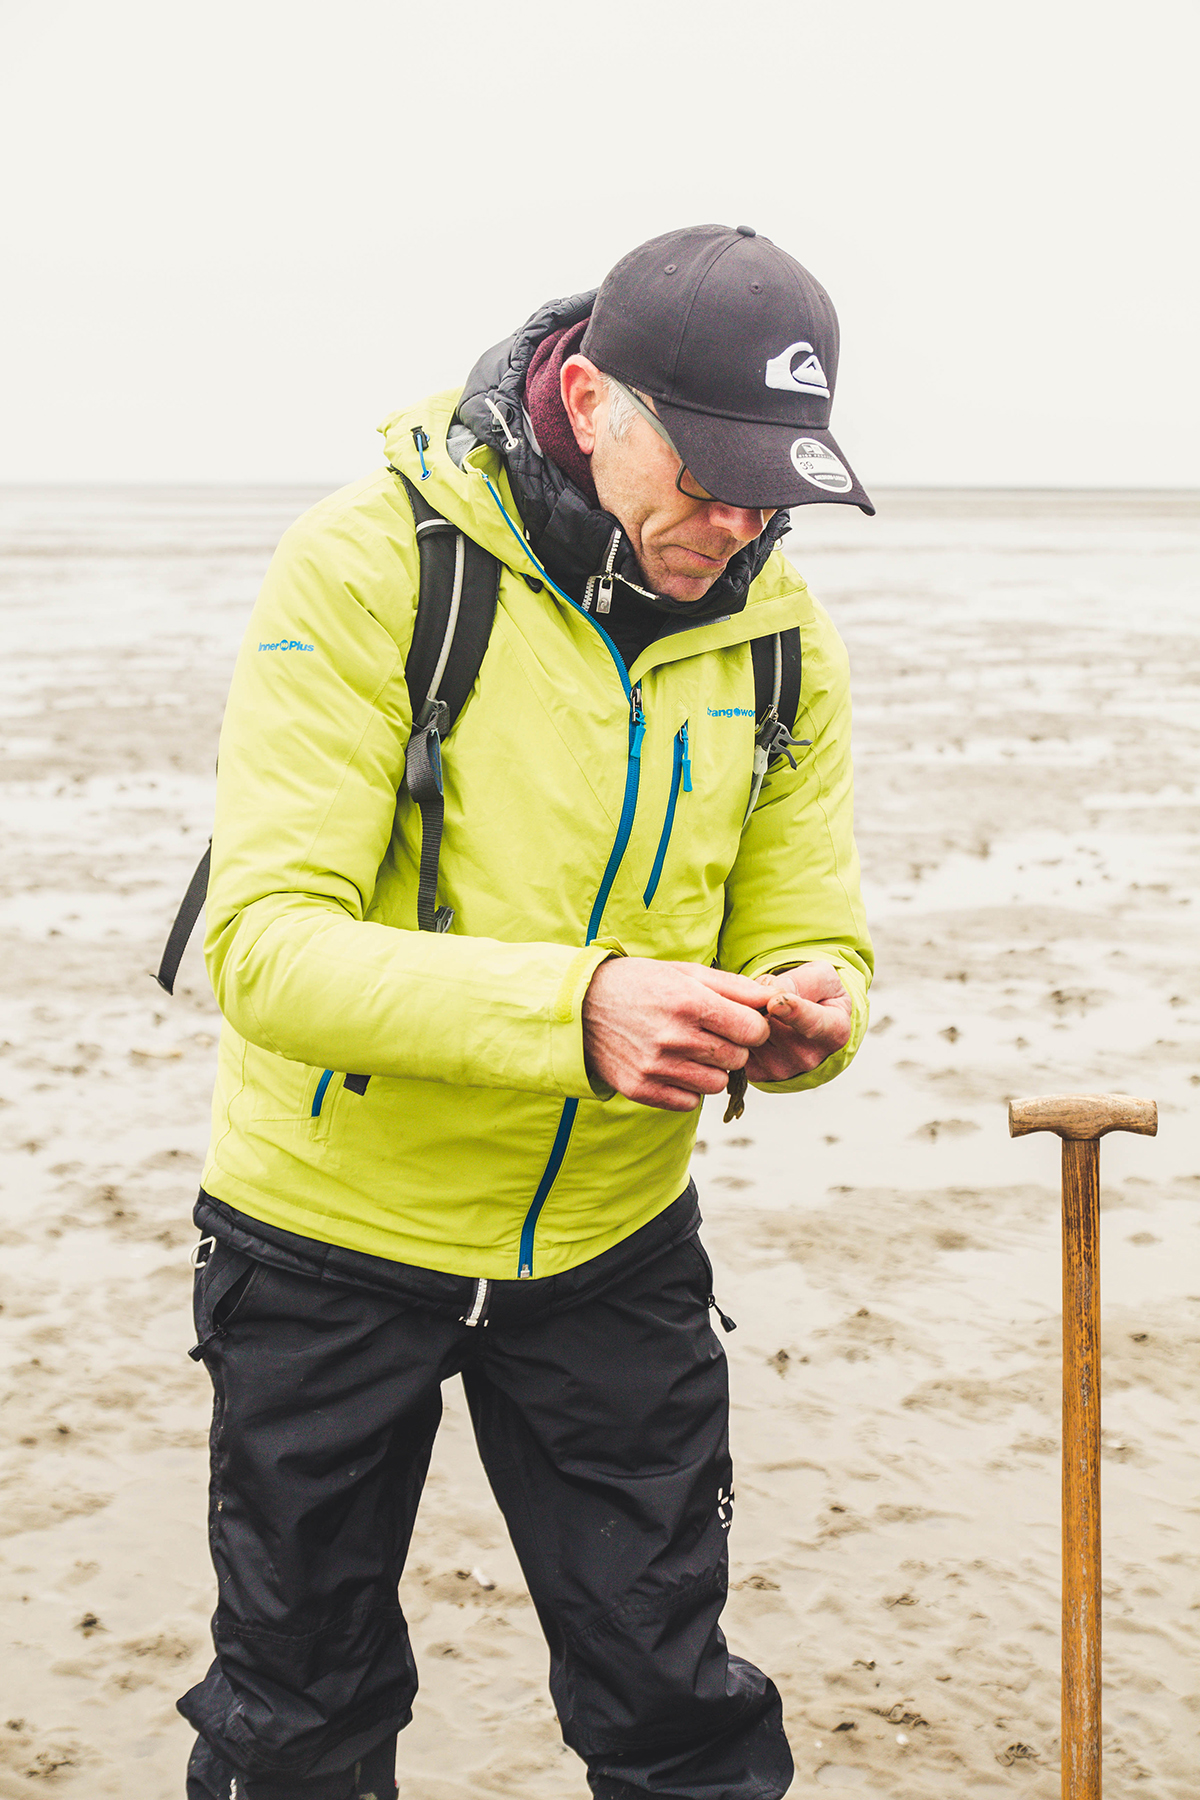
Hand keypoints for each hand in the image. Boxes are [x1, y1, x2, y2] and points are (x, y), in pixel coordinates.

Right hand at [582, 958, 771, 1111]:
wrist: (581, 1006)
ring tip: (690, 1050)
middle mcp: (674, 1037)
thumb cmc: (642, 984)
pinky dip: (688, 1089)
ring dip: (711, 1069)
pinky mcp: (641, 1089)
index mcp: (690, 1002)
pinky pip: (690, 1103)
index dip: (752, 1026)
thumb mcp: (687, 973)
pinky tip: (673, 1067)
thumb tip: (775, 999)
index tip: (738, 1021)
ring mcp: (656, 1067)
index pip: (753, 1031)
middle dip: (733, 1047)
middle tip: (711, 1034)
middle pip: (738, 1059)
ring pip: (717, 1084)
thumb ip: (735, 987)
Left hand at [742, 962, 852, 1082]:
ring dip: (748, 1012)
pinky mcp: (758, 1073)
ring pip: (751, 1034)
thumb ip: (801, 981)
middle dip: (761, 1000)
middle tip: (767, 990)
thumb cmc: (819, 996)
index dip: (793, 1012)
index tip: (774, 1003)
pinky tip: (752, 1022)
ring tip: (763, 1007)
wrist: (806, 1023)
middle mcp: (810, 1057)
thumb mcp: (821, 977)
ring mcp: (783, 1069)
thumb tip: (774, 993)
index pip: (813, 1023)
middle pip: (773, 1025)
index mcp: (834, 1031)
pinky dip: (739, 1029)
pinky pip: (738, 1044)